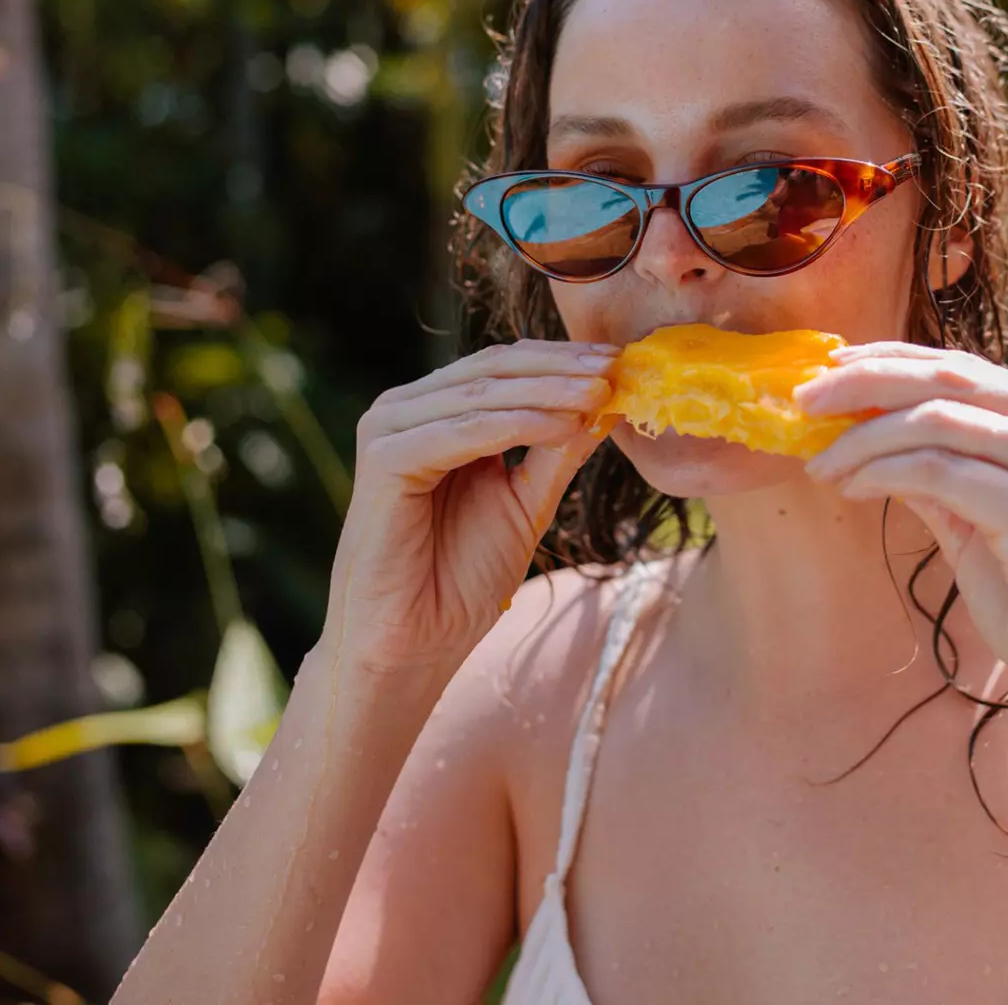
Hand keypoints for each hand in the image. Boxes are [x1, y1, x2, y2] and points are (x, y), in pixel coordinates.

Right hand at [324, 339, 617, 676]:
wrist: (410, 648)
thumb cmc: (459, 580)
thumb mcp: (525, 503)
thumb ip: (556, 452)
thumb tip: (605, 404)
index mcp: (433, 413)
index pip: (504, 367)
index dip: (563, 360)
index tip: (622, 361)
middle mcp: (405, 411)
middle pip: (494, 370)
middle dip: (561, 367)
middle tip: (617, 366)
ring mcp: (389, 431)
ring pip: (482, 394)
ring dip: (548, 391)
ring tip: (600, 393)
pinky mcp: (384, 460)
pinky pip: (461, 432)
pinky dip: (516, 425)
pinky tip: (563, 425)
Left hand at [795, 342, 1007, 741]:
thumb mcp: (989, 532)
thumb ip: (945, 480)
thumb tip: (873, 440)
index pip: (969, 368)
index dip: (890, 362)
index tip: (829, 373)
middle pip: (951, 377)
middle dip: (864, 381)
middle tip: (803, 401)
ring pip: (940, 418)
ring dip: (864, 436)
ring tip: (820, 462)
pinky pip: (943, 471)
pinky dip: (885, 471)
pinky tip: (854, 487)